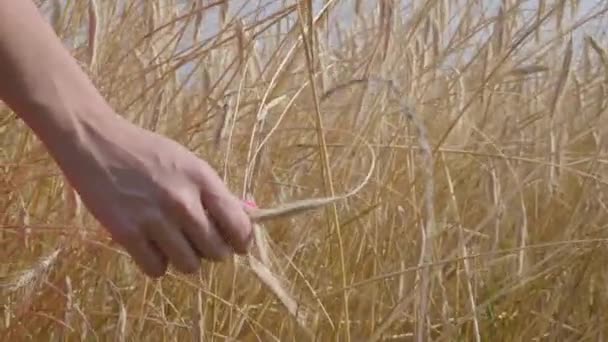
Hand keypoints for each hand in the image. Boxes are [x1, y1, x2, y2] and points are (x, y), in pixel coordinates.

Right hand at [54, 111, 252, 277]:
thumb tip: (246, 218)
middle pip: (216, 252)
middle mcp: (182, 201)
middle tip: (198, 240)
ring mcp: (154, 219)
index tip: (236, 244)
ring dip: (184, 259)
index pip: (238, 226)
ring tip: (173, 242)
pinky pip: (156, 270)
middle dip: (212, 251)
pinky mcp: (127, 233)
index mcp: (202, 179)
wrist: (95, 142)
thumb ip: (215, 192)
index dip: (240, 241)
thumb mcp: (188, 162)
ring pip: (189, 266)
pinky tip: (150, 246)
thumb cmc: (146, 152)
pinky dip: (156, 263)